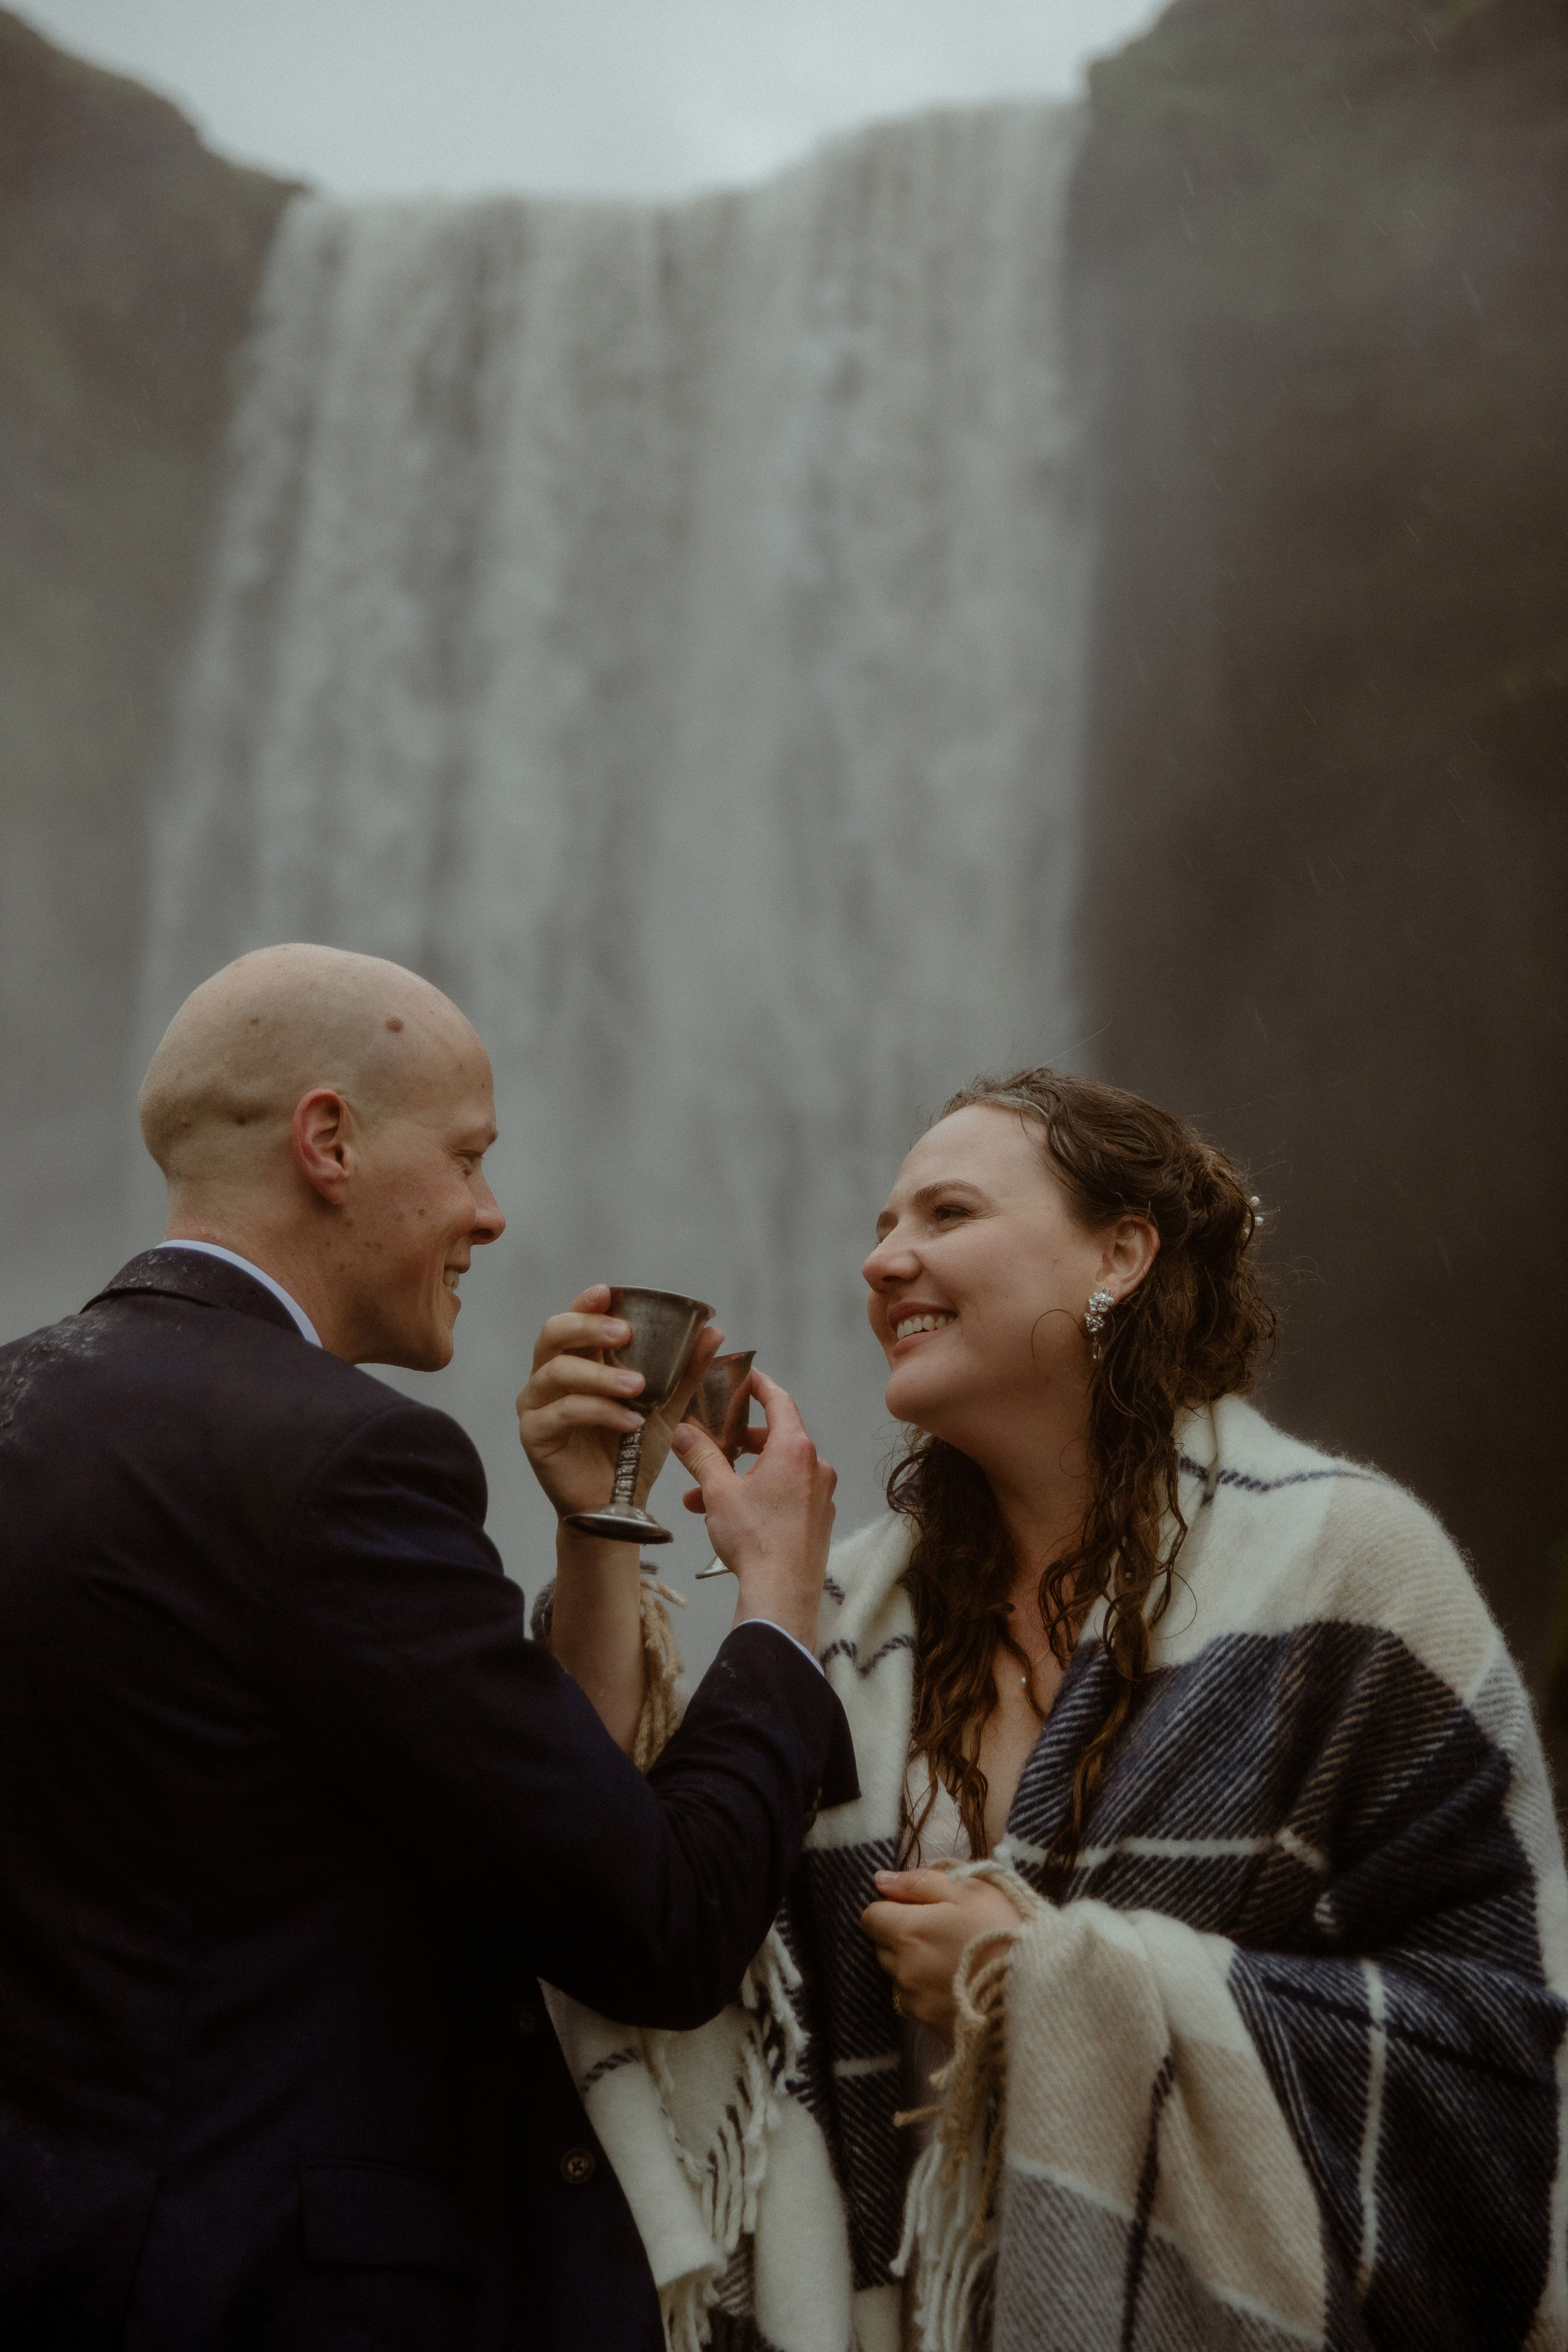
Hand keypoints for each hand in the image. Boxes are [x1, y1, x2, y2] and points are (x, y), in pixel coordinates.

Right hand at [517, 1284, 723, 1521]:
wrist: (618, 1504)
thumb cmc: (634, 1449)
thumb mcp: (666, 1406)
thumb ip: (685, 1370)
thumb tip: (714, 1330)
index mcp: (577, 1359)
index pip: (575, 1319)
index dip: (587, 1303)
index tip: (609, 1293)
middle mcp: (549, 1375)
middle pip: (554, 1334)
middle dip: (589, 1328)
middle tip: (626, 1334)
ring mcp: (536, 1404)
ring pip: (557, 1372)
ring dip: (601, 1375)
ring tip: (638, 1387)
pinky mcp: (534, 1434)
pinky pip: (563, 1412)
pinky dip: (599, 1412)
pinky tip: (630, 1421)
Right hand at [669, 1371, 835, 1649]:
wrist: (782, 1594)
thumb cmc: (756, 1539)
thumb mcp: (719, 1491)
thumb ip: (701, 1456)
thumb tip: (683, 1431)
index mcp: (795, 1449)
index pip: (779, 1400)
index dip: (759, 1385)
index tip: (745, 1376)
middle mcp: (816, 1467)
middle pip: (775, 1439)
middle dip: (737, 1444)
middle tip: (712, 1445)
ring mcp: (821, 1495)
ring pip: (776, 1473)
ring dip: (740, 1478)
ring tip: (702, 1497)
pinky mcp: (818, 1520)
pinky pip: (786, 1496)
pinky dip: (759, 1497)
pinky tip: (729, 1517)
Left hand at [860, 1868, 1022, 2040]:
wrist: (1039, 1987)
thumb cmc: (1004, 1928)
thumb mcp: (968, 1890)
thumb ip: (919, 1882)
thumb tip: (880, 1880)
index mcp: (907, 1933)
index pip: (870, 1917)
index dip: (892, 1907)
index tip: (918, 1907)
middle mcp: (903, 1970)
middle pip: (882, 1948)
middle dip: (901, 1936)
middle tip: (942, 1930)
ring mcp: (917, 2002)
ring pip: (898, 1976)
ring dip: (914, 1965)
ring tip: (954, 1958)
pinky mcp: (933, 2026)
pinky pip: (917, 2002)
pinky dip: (929, 1991)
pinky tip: (959, 1983)